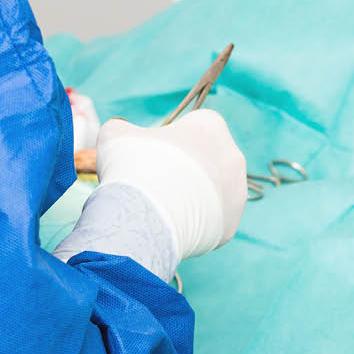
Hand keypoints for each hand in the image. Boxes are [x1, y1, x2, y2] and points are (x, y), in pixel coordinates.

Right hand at [96, 110, 246, 258]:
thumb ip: (124, 130)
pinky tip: (171, 227)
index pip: (194, 127)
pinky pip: (211, 222)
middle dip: (185, 170)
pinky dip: (194, 224)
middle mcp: (233, 156)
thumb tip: (122, 136)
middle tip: (155, 182)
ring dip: (192, 197)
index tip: (152, 153)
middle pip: (207, 161)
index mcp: (211, 126)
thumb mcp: (116, 135)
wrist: (147, 215)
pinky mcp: (231, 224)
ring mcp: (237, 193)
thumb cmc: (133, 166)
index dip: (171, 140)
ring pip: (212, 193)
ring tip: (162, 208)